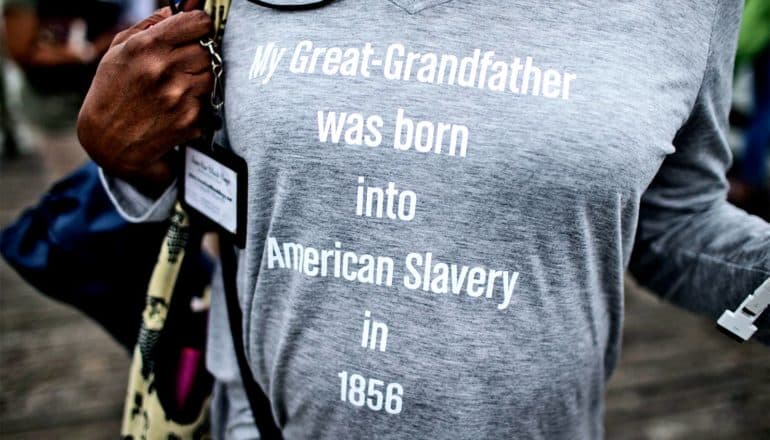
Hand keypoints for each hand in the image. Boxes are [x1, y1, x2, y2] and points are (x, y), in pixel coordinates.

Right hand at [77, 8, 212, 195]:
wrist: (107, 141)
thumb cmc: (111, 91)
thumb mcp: (119, 51)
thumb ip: (150, 26)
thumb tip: (178, 9)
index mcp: (146, 47)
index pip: (197, 23)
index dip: (201, 25)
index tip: (197, 30)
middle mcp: (164, 69)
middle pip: (207, 50)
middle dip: (198, 55)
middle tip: (183, 64)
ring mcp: (178, 96)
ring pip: (211, 76)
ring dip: (199, 79)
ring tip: (177, 87)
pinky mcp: (189, 119)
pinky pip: (206, 102)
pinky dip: (195, 103)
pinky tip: (175, 107)